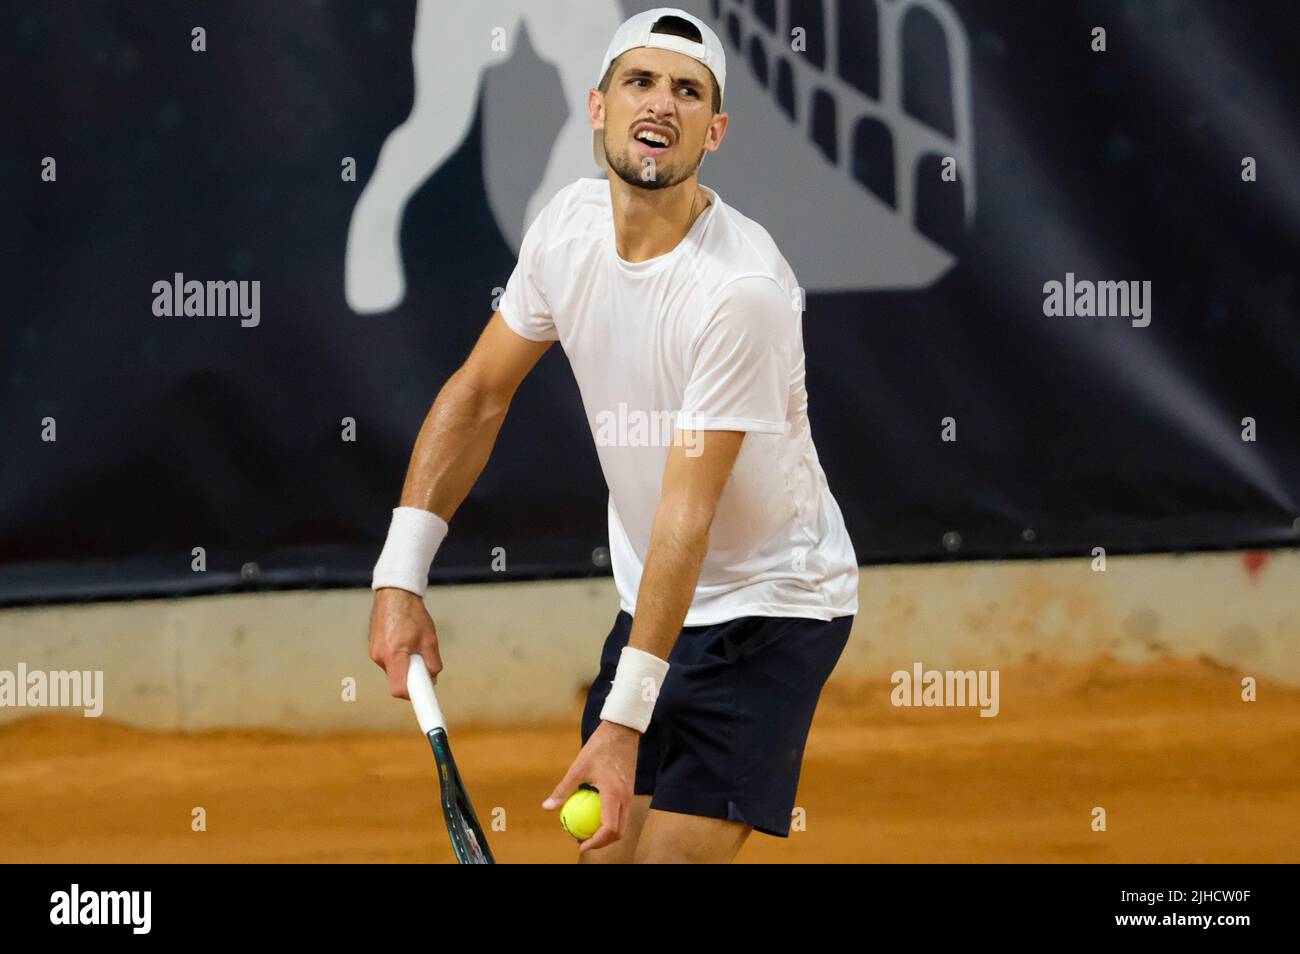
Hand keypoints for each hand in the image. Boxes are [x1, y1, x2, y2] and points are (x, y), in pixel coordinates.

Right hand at [368, 587, 441, 699]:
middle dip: (412, 677)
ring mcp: (374, 653)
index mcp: (394, 655)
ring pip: (394, 670)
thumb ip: (432, 662)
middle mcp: (380, 657)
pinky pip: (389, 661)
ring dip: (406, 665)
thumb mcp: (430, 639)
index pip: (399, 689)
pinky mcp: (373, 648)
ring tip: (414, 644)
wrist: (395, 594)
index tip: (424, 701)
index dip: (413, 696)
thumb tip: (432, 678)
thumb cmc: (413, 614)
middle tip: (424, 663)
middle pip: (397, 680)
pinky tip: (405, 641)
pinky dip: (399, 657)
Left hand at [542, 720, 638, 851]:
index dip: (596, 842)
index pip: (609, 829)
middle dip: (601, 842)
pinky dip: (609, 819)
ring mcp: (630, 795)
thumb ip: (563, 789)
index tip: (580, 844)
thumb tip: (547, 808)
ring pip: (621, 824)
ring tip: (586, 829)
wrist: (622, 731)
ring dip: (605, 832)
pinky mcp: (629, 790)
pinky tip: (592, 812)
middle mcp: (625, 798)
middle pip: (618, 832)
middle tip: (581, 840)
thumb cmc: (599, 747)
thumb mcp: (578, 767)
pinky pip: (620, 812)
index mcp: (614, 795)